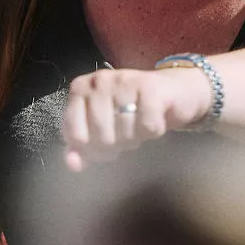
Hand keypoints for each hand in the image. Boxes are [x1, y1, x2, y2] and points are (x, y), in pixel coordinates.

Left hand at [60, 66, 208, 169]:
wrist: (172, 91)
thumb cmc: (132, 111)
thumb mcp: (103, 127)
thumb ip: (83, 146)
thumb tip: (72, 164)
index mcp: (80, 88)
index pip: (75, 135)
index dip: (92, 150)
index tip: (105, 147)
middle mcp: (99, 80)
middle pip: (101, 137)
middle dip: (116, 146)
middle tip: (126, 137)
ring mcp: (124, 81)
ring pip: (124, 133)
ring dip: (135, 139)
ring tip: (138, 127)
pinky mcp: (151, 87)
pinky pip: (148, 126)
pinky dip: (153, 131)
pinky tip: (154, 120)